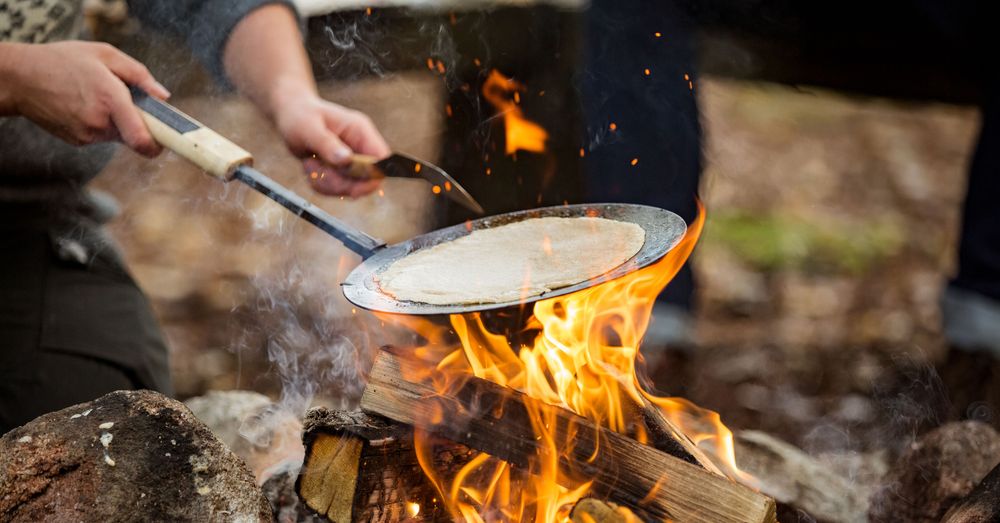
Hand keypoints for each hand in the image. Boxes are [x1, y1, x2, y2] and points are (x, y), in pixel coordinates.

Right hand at [0, 41, 168, 156]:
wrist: (21, 78)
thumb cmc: (64, 61)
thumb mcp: (105, 55)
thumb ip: (139, 75)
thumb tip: (163, 96)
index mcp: (111, 100)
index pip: (142, 139)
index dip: (159, 144)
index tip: (166, 140)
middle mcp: (100, 123)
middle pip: (136, 135)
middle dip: (139, 122)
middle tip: (127, 102)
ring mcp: (88, 135)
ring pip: (119, 135)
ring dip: (118, 121)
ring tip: (97, 97)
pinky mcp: (78, 142)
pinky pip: (102, 136)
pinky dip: (101, 124)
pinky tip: (84, 105)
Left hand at [272, 92, 390, 197]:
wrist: (291, 115)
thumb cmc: (300, 115)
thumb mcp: (309, 129)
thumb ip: (327, 144)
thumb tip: (347, 160)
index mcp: (360, 131)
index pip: (381, 160)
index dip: (372, 178)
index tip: (353, 188)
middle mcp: (360, 146)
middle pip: (366, 180)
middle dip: (341, 183)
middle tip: (318, 171)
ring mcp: (352, 159)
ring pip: (350, 187)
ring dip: (327, 182)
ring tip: (311, 163)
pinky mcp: (342, 170)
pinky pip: (336, 188)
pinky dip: (321, 183)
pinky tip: (311, 165)